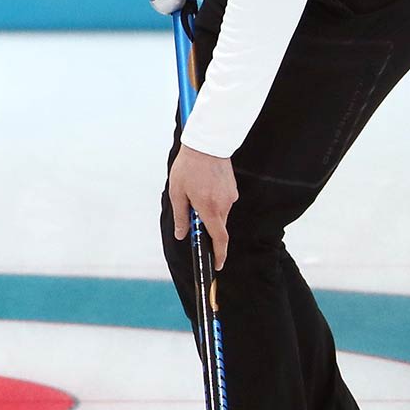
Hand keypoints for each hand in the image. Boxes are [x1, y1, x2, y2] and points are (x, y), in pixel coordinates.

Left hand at [168, 145, 238, 269]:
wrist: (206, 144)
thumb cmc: (188, 167)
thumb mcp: (177, 192)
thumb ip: (181, 216)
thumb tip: (182, 235)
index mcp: (210, 209)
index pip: (219, 238)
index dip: (219, 254)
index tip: (217, 264)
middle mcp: (224, 205)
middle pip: (217, 225)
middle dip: (205, 224)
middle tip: (191, 210)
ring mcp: (230, 196)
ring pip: (219, 213)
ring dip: (206, 209)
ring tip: (193, 189)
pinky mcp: (232, 189)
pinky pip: (222, 201)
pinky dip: (212, 200)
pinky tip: (203, 185)